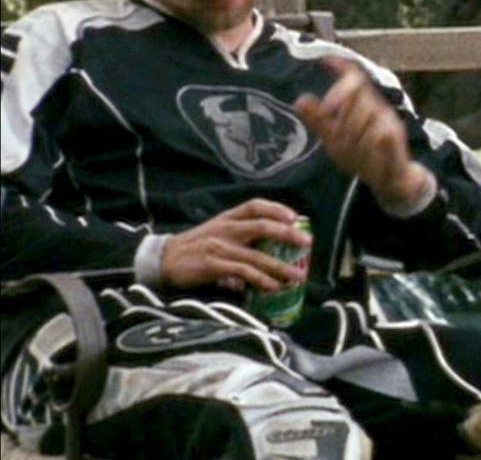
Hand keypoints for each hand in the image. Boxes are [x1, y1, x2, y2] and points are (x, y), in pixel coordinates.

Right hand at [161, 198, 310, 291]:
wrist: (161, 260)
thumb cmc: (193, 248)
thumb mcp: (216, 234)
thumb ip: (240, 240)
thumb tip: (266, 254)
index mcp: (226, 218)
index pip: (254, 205)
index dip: (276, 208)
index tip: (295, 217)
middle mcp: (225, 229)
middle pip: (262, 226)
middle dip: (287, 234)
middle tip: (307, 243)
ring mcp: (219, 247)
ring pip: (256, 255)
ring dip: (280, 267)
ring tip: (298, 276)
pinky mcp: (212, 265)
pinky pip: (242, 272)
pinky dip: (260, 279)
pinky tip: (273, 286)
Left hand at [295, 57, 431, 211]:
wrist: (391, 179)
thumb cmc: (363, 156)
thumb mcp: (335, 138)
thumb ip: (319, 119)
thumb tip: (300, 100)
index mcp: (363, 105)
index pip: (354, 79)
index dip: (341, 67)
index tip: (325, 60)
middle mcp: (377, 108)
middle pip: (356, 90)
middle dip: (339, 100)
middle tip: (328, 115)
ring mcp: (388, 121)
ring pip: (365, 111)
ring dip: (351, 126)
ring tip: (347, 145)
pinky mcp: (395, 137)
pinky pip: (381, 133)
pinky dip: (372, 139)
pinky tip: (368, 146)